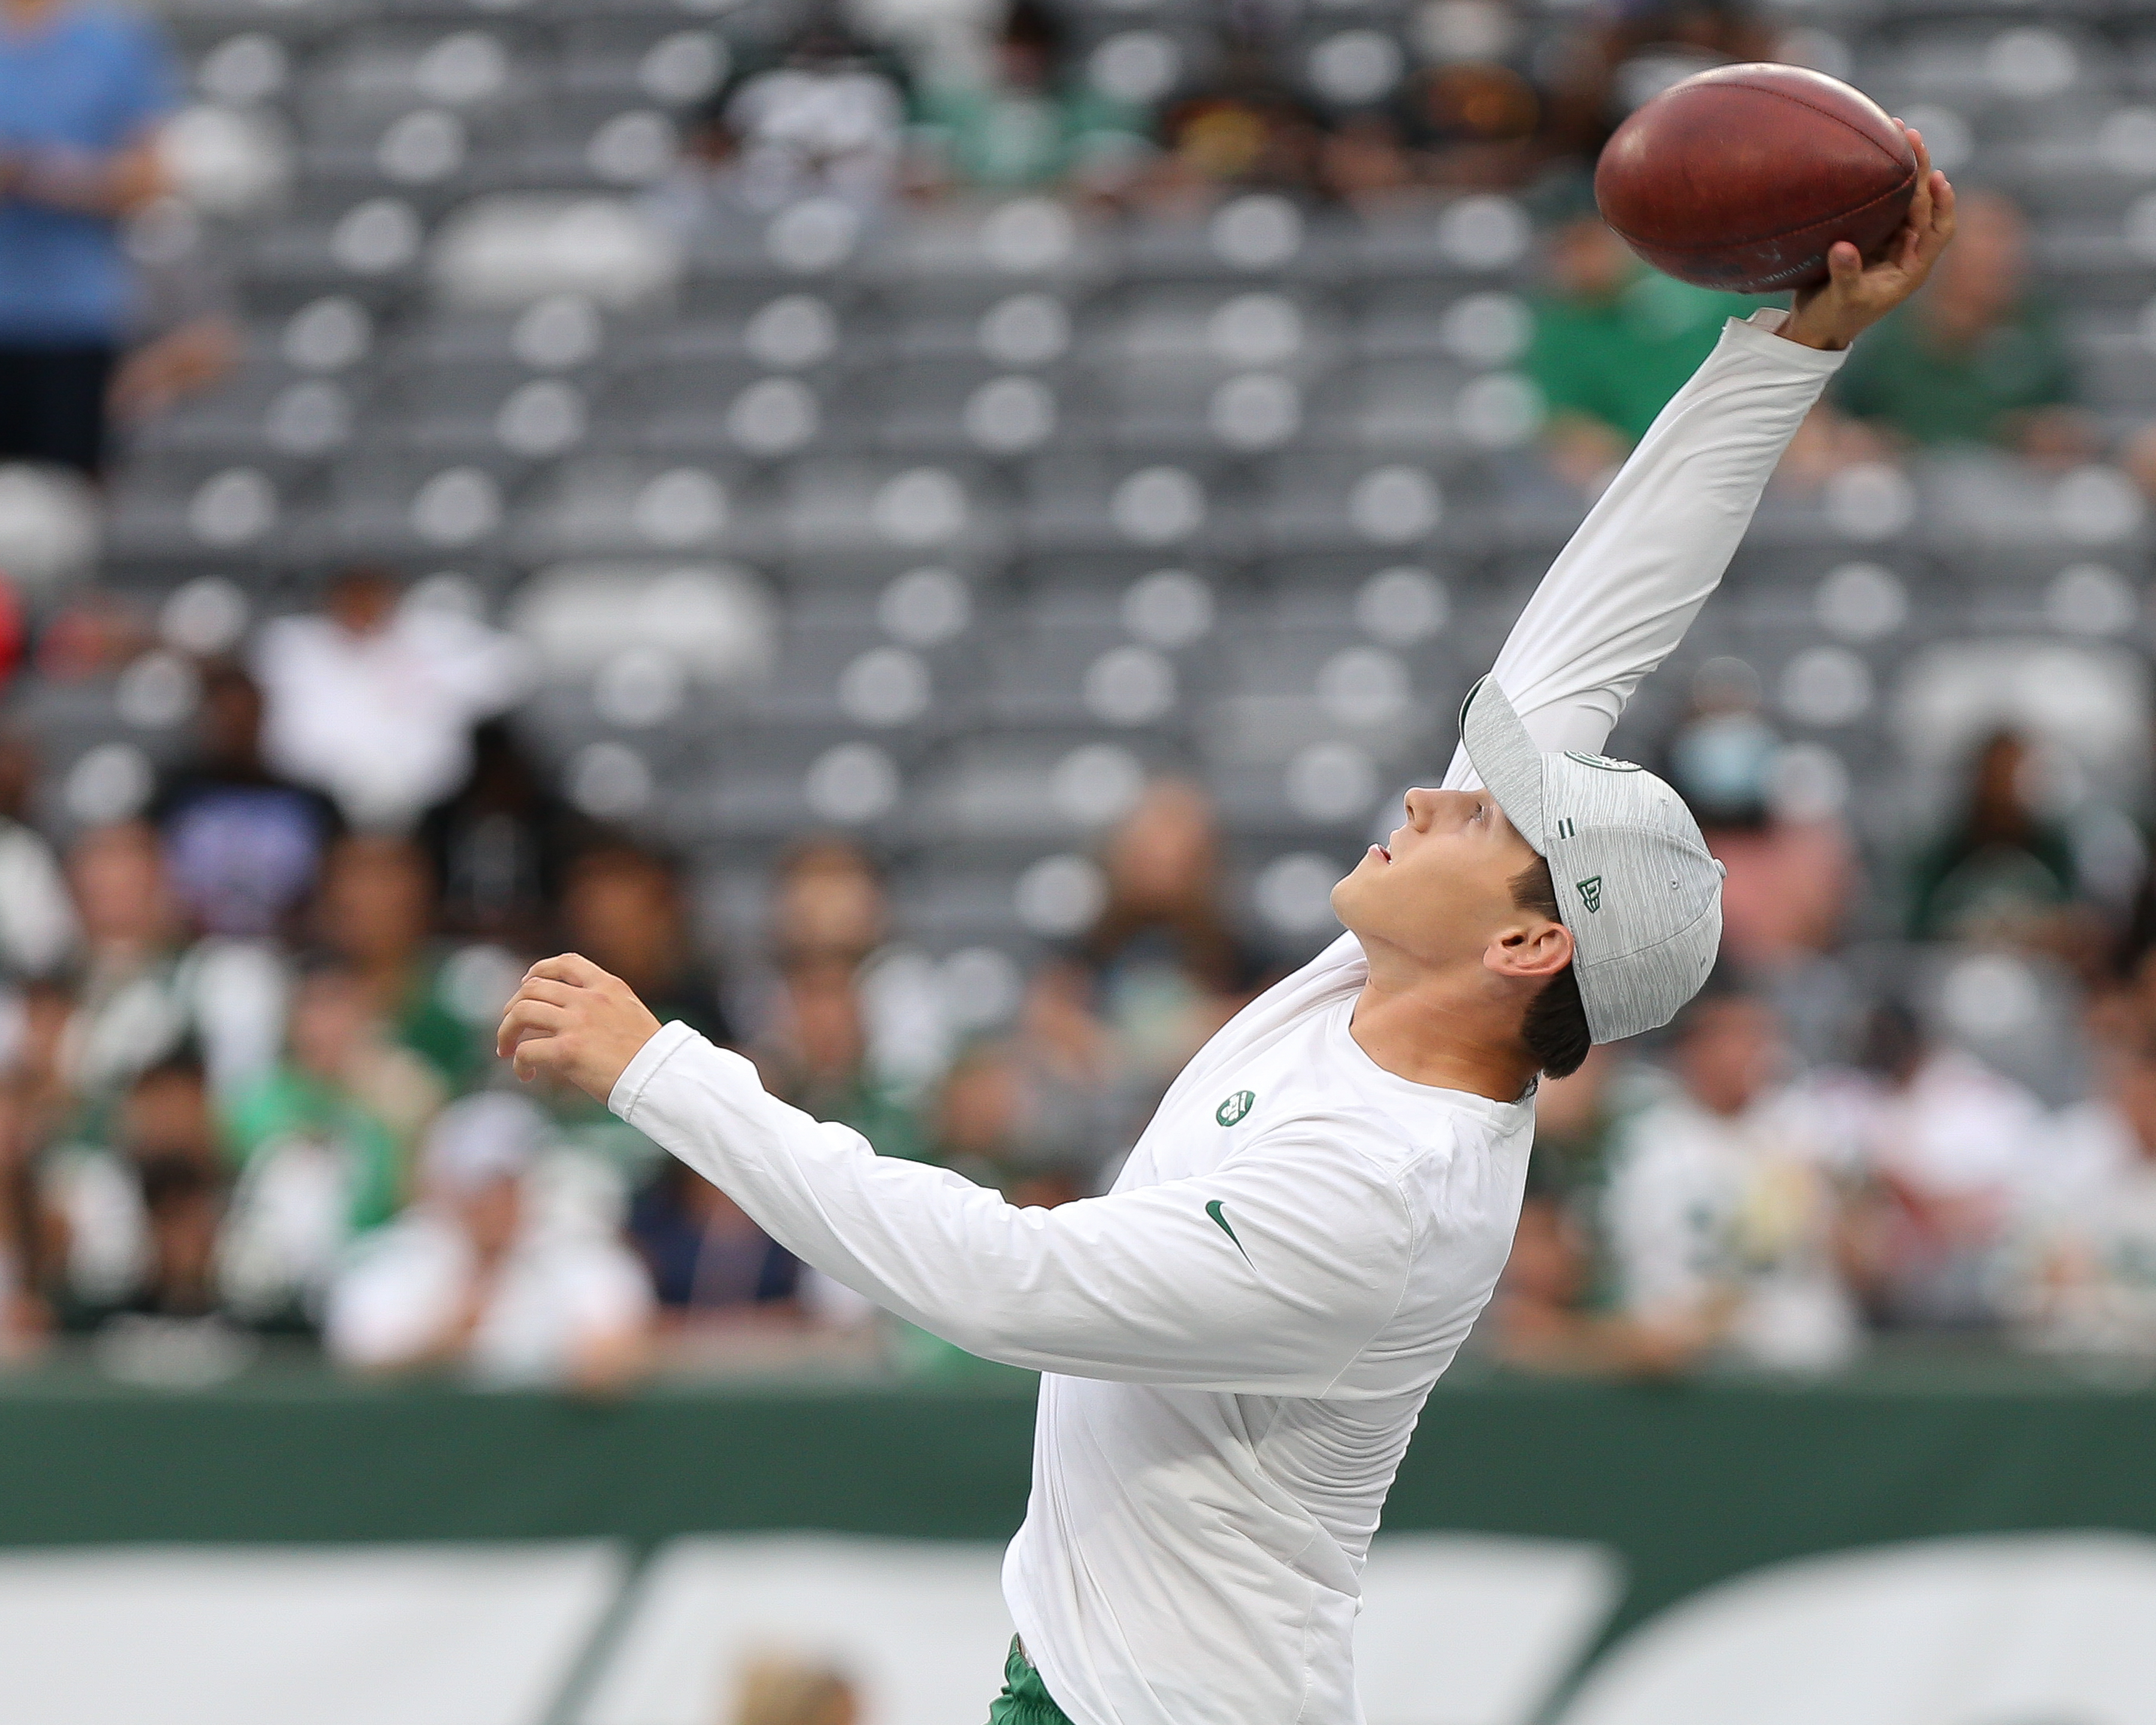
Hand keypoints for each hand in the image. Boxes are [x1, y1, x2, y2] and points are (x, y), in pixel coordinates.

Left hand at [496, 954, 662, 1102]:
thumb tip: (573, 1017)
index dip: (539, 969)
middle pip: (533, 987)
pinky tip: (526, 1074)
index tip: (527, 983)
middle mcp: (590, 998)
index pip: (566, 962)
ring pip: (521, 1012)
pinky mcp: (567, 1050)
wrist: (661, 1078)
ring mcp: (577, 1022)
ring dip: (506, 1031)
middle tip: (511, 1028)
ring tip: (506, 1049)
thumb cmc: (650, 1057)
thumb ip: (605, 1007)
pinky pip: (526, 1050)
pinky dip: (519, 1062)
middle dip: (513, 1007)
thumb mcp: (631, 1014)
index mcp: (609, 986)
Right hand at [1781, 123, 1955, 351]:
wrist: (1816, 327)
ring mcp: (1887, 241)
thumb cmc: (1835, 320)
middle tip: (1909, 135)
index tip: (1937, 177)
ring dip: (1900, 169)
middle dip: (1919, 169)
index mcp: (1911, 268)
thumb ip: (1846, 275)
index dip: (1943, 204)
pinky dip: (1878, 181)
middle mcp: (1905, 250)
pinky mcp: (1867, 237)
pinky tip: (1869, 158)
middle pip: (1922, 204)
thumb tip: (1843, 248)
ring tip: (1893, 133)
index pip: (1939, 230)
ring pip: (1901, 199)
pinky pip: (1879, 203)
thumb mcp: (1842, 301)